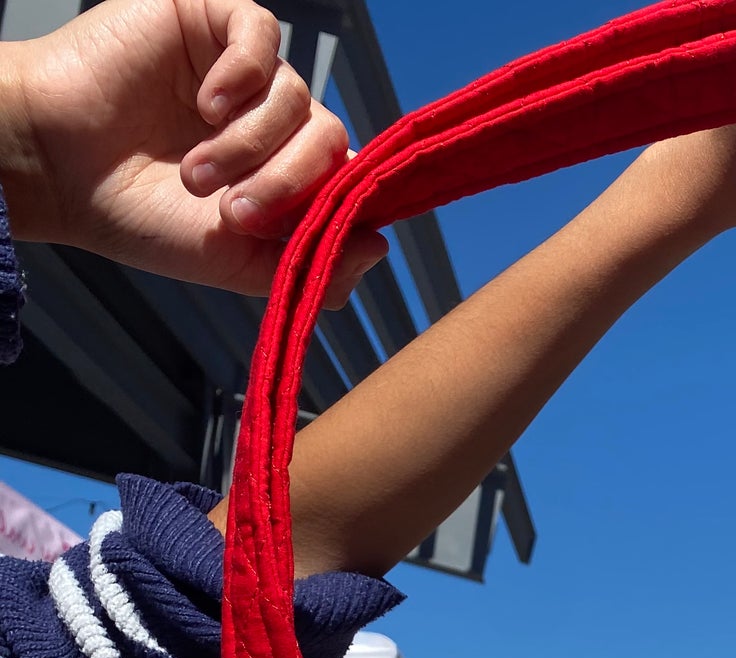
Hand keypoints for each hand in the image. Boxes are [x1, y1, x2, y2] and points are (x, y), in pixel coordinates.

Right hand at [0, 0, 383, 305]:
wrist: (60, 170)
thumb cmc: (139, 216)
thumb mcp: (235, 262)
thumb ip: (313, 262)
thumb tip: (381, 245)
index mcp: (281, 173)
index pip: (343, 176)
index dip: (330, 201)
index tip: (286, 229)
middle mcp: (269, 121)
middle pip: (330, 138)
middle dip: (289, 181)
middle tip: (233, 211)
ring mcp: (242, 71)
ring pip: (297, 97)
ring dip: (250, 144)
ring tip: (195, 172)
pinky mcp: (209, 21)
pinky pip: (262, 35)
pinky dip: (244, 75)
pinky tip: (206, 104)